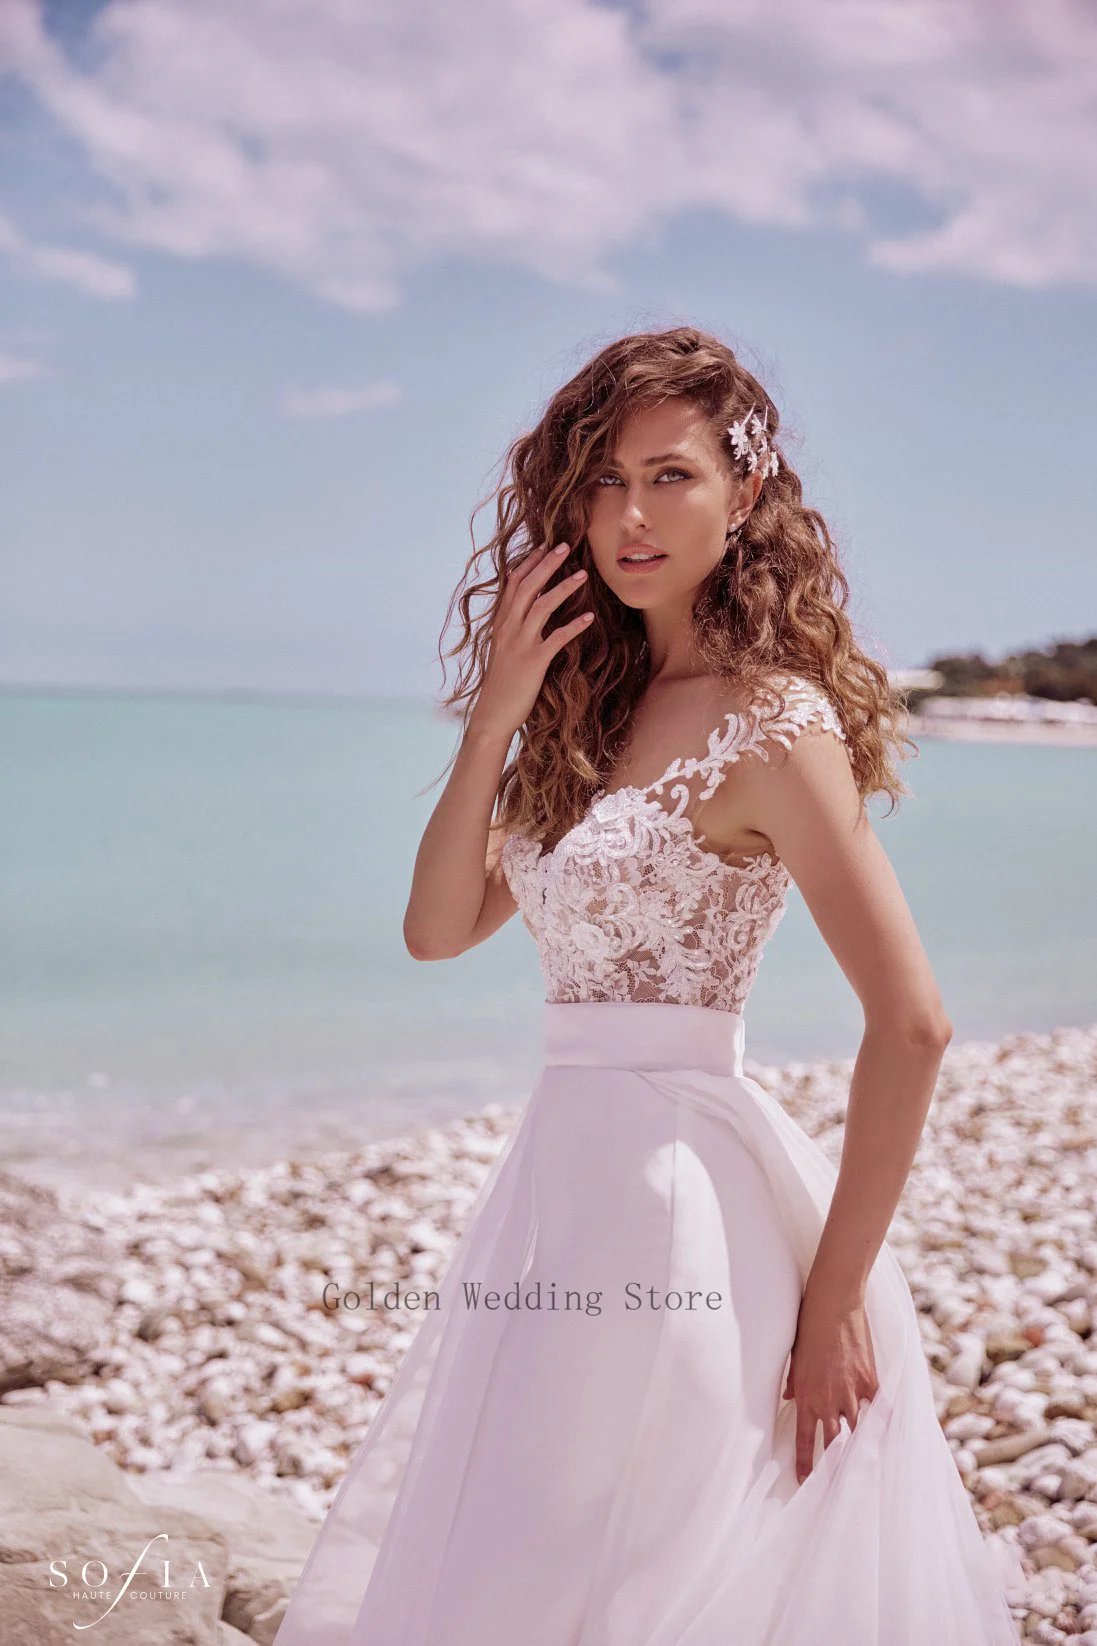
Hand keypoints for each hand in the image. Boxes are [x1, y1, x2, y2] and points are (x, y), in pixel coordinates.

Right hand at [469, 542, 593, 738]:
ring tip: (583, 575)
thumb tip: (528, 612)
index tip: (545, 546)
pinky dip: (573, 627)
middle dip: (547, 564)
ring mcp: (520, 644)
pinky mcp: (534, 662)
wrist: (493, 712)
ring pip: (542, 607)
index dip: (529, 563)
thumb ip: (513, 628)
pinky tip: (589, 618)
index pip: (513, 584)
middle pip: (527, 587)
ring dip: (563, 588)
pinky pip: (556, 639)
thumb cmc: (502, 683)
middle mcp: (508, 628)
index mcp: (501, 623)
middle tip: (566, 546)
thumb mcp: (503, 649)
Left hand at [783, 1282, 878, 1485]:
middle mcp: (830, 1401)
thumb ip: (794, 1383)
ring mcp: (853, 1393)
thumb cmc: (807, 1327)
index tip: (804, 1482)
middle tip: (835, 1484)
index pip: (806, 1441)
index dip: (806, 1465)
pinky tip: (885, 1432)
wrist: (833, 1305)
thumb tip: (789, 1399)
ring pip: (857, 1429)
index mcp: (808, 1398)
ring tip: (861, 1464)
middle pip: (834, 1443)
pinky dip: (880, 1419)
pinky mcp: (871, 1381)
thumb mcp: (794, 1358)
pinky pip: (878, 1408)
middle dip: (834, 1465)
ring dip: (857, 1443)